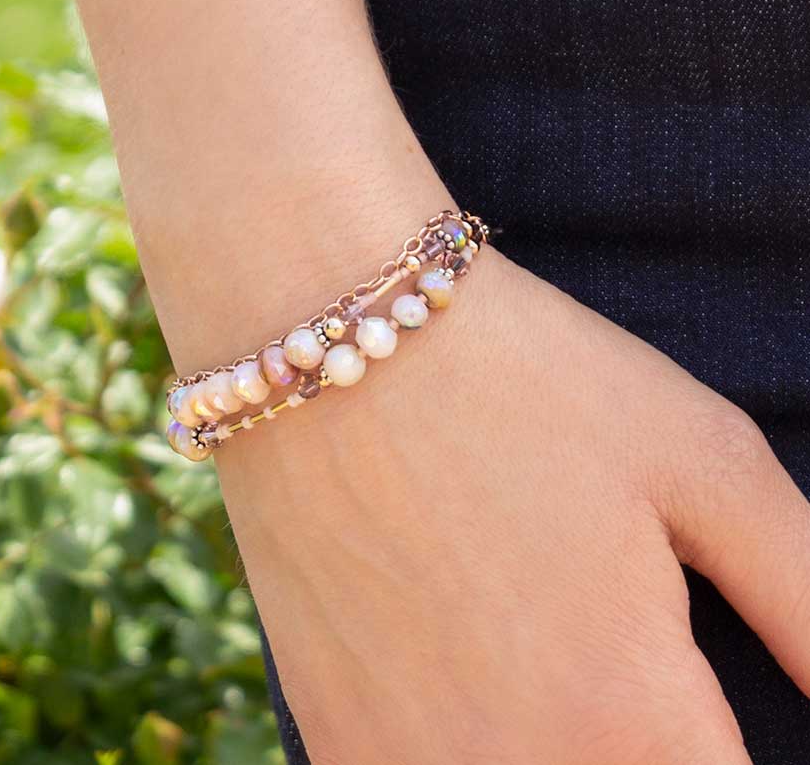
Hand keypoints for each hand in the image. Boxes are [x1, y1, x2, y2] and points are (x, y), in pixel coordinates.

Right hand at [219, 247, 809, 764]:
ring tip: (545, 637)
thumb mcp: (703, 464)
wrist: (327, 336)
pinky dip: (474, 748)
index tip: (700, 689)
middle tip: (612, 636)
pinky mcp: (335, 737)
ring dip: (562, 746)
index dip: (732, 743)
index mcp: (626, 722)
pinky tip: (474, 675)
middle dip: (652, 739)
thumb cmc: (519, 377)